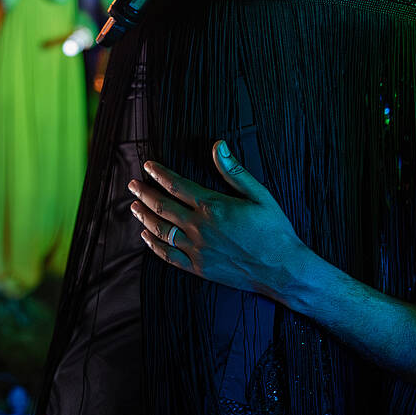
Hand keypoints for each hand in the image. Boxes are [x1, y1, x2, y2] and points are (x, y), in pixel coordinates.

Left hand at [130, 140, 307, 300]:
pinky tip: (147, 236)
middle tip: (132, 185)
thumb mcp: (260, 194)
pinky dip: (154, 245)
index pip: (177, 185)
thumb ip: (234, 171)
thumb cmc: (274, 230)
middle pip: (163, 206)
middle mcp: (200, 227)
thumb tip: (218, 146)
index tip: (148, 166)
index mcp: (213, 206)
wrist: (282, 269)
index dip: (159, 174)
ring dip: (144, 216)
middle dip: (144, 193)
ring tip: (134, 206)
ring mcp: (197, 249)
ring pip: (161, 230)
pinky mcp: (199, 267)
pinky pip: (169, 255)